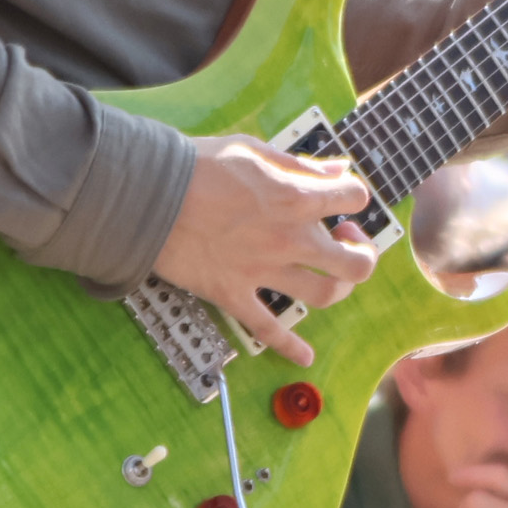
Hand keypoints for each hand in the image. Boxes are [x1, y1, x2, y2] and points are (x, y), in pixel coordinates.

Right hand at [152, 135, 375, 365]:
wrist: (145, 196)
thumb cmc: (198, 166)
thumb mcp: (255, 150)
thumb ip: (300, 166)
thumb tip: (336, 169)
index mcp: (296, 197)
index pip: (355, 199)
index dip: (351, 196)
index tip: (339, 197)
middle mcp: (289, 238)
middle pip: (354, 262)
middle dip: (362, 253)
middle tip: (346, 241)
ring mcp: (263, 270)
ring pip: (324, 294)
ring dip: (337, 289)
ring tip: (330, 278)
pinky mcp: (233, 294)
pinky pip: (268, 329)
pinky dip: (290, 347)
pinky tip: (304, 356)